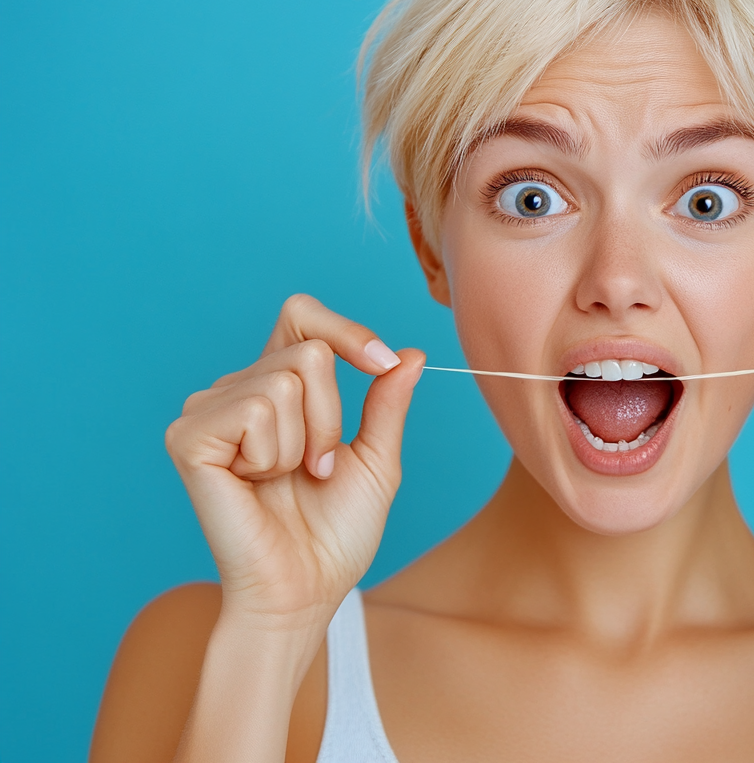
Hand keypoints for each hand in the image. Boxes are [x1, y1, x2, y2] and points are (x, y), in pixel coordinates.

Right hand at [165, 294, 423, 630]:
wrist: (307, 589)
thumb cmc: (336, 533)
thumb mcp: (377, 457)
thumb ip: (387, 403)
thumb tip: (411, 353)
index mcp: (277, 386)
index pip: (302, 317)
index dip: (347, 330)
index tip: (384, 363)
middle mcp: (237, 390)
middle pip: (309, 351)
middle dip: (332, 415)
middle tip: (318, 466)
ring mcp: (207, 411)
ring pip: (286, 379)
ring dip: (306, 440)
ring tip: (288, 479)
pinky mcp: (189, 439)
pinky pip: (256, 409)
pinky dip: (274, 453)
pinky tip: (257, 483)